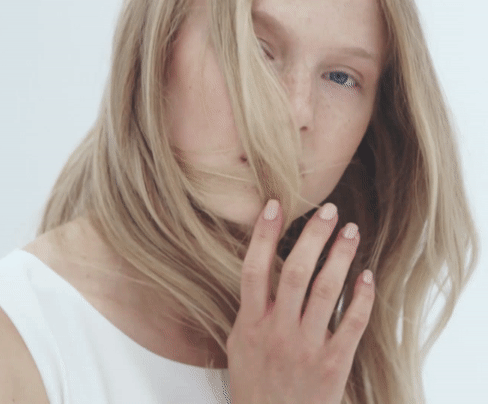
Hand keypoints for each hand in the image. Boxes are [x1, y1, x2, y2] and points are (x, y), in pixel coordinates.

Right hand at [226, 200, 373, 403]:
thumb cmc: (255, 385)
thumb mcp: (238, 345)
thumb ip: (249, 310)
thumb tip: (256, 274)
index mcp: (250, 324)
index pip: (253, 269)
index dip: (263, 235)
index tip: (274, 206)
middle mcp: (276, 331)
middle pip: (294, 272)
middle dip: (313, 237)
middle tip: (329, 211)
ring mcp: (305, 347)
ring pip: (325, 291)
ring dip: (340, 256)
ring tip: (351, 231)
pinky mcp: (333, 363)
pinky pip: (351, 323)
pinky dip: (361, 297)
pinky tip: (367, 275)